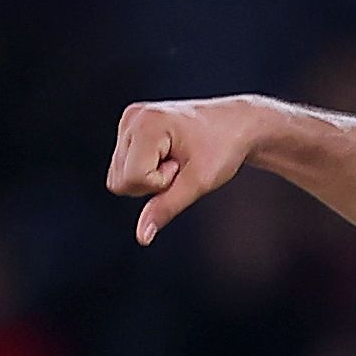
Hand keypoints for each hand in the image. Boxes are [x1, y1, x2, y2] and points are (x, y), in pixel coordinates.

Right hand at [108, 95, 283, 246]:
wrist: (236, 125)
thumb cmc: (222, 149)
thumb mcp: (198, 183)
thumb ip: (167, 207)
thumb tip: (142, 236)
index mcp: (147, 123)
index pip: (133, 178)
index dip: (160, 183)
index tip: (182, 167)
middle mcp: (132, 118)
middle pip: (120, 180)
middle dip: (152, 183)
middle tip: (181, 165)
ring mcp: (129, 121)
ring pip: (119, 176)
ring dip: (149, 178)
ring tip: (176, 160)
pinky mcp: (130, 127)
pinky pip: (123, 166)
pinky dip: (146, 169)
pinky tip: (168, 156)